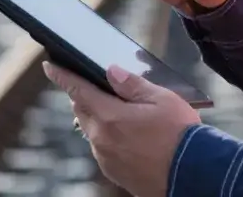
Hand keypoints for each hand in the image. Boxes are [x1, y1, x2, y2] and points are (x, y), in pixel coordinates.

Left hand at [44, 62, 200, 196]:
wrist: (193, 176)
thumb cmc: (180, 135)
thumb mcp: (162, 99)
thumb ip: (132, 84)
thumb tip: (111, 71)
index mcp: (110, 117)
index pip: (77, 90)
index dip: (62, 75)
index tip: (49, 66)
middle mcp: (101, 139)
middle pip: (82, 111)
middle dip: (85, 97)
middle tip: (99, 88)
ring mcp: (106, 159)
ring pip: (93, 131)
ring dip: (99, 119)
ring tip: (124, 114)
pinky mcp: (114, 173)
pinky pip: (103, 149)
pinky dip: (109, 138)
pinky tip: (132, 137)